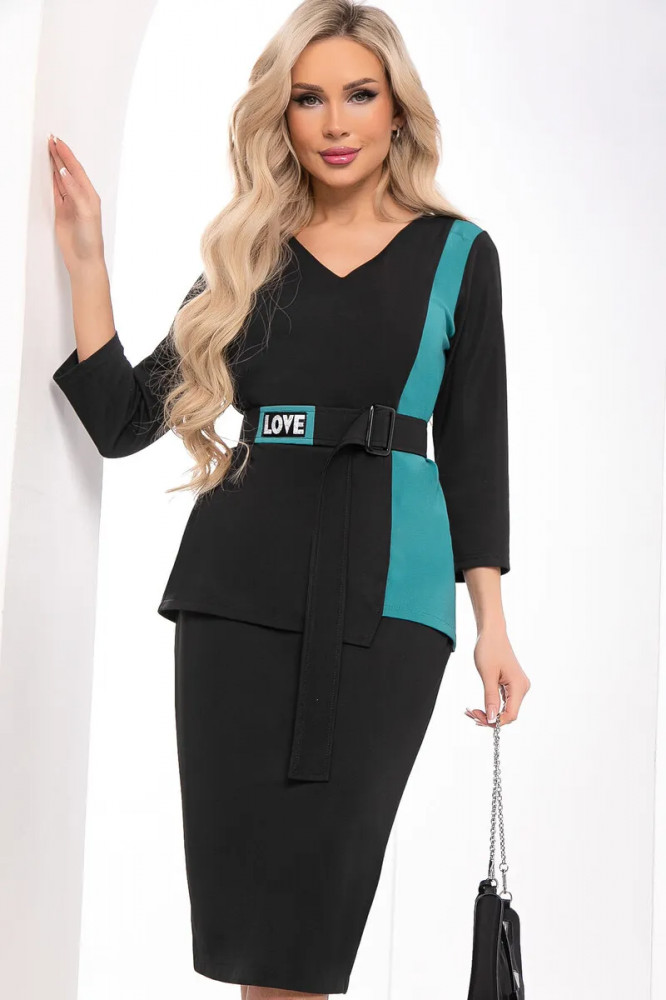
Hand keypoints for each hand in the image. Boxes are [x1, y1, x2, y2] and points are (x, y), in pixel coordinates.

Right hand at [48, 135, 105, 273]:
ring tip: (49, 150)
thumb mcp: (86, 213)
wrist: (84, 260)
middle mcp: (81, 197)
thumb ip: (75, 192)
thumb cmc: (91, 240)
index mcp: (89, 195)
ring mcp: (70, 203)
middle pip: (68, 171)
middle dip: (60, 155)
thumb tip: (65, 173)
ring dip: (55, 164)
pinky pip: (55, 191)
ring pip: (61, 179)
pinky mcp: (62, 211)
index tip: (58, 142)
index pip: (76, 170)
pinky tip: (50, 171)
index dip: (67, 155)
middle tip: (51, 140)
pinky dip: (52, 179)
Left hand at [464, 627, 529, 727]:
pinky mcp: (512, 684)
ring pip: (504, 709)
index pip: (511, 715)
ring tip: (470, 711)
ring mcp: (518, 686)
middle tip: (470, 714)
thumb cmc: (489, 649)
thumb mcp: (487, 675)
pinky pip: (503, 701)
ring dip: (488, 713)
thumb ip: (491, 698)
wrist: (492, 632)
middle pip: (508, 714)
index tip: (476, 717)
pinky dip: (491, 705)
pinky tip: (478, 707)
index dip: (494, 721)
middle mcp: (522, 688)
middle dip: (489, 717)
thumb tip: (492, 719)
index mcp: (519, 686)